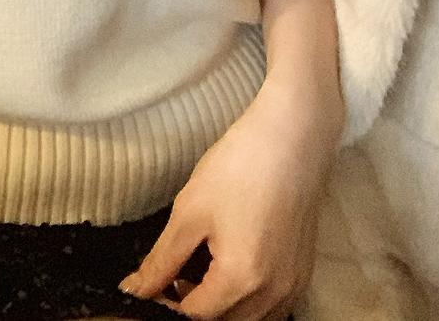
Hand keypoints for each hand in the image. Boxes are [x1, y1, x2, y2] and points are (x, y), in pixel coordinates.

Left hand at [117, 78, 343, 319]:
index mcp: (241, 279)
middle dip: (194, 308)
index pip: (194, 317)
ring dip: (221, 309)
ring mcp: (294, 286)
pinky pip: (271, 307)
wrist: (291, 136)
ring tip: (198, 273)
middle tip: (171, 279)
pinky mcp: (303, 274)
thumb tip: (135, 291)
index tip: (149, 290)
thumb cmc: (240, 165)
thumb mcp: (190, 212)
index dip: (166, 306)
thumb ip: (161, 261)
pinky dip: (247, 301)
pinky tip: (230, 270)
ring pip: (250, 320)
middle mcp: (273, 294)